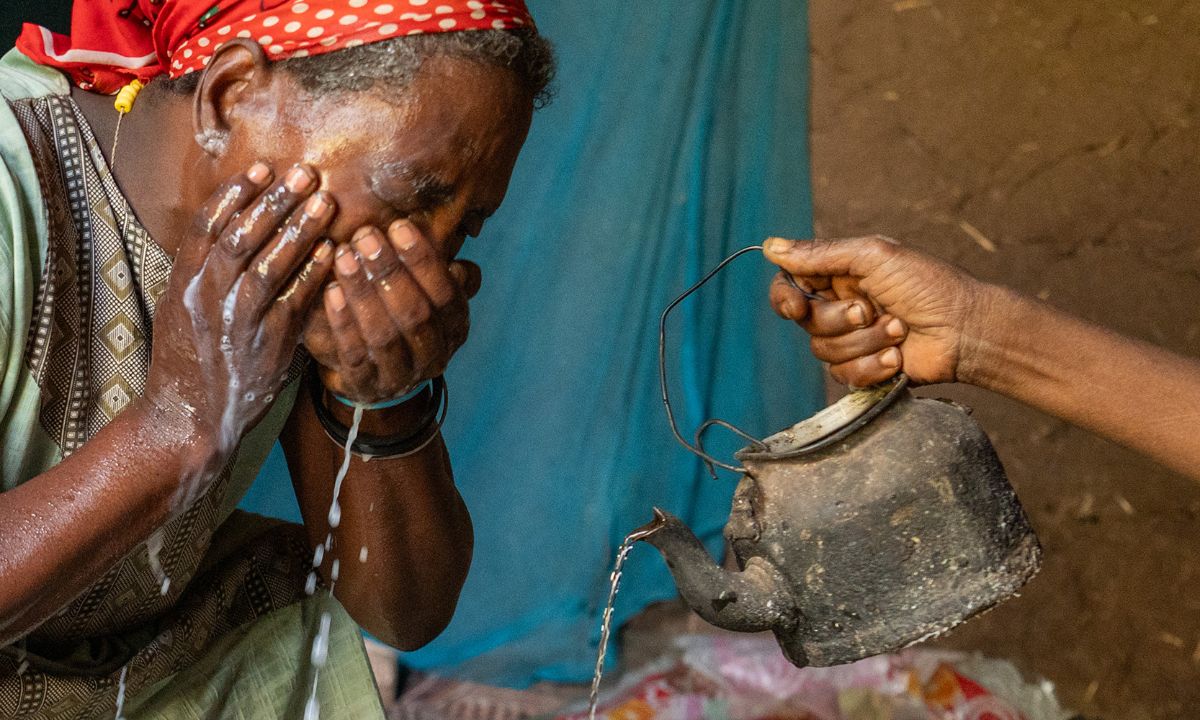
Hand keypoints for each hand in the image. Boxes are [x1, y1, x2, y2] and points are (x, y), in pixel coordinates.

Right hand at [144, 163, 334, 451]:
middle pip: (241, 236)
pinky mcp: (266, 345)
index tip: (261, 167)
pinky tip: (332, 251)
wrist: (190, 419)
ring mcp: (235, 322)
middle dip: (274, 200)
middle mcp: (205, 297)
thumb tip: (241, 230)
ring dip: (299, 229)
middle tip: (304, 172)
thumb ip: (207, 272)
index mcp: (183, 283)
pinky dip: (313, 273)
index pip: (206, 226)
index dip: (235, 193)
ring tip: (324, 202)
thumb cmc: (191, 360)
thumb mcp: (185, 309)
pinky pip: (293, 302)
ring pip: (268, 264)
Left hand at [302, 220, 481, 402]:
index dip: (423, 261)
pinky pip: (354, 354)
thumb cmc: (399, 318)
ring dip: (363, 292)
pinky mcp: (366, 386)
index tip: (398, 227)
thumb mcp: (424, 294)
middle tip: (365, 236)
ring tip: (343, 256)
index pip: (446, 295)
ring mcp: (401, 375)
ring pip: (384, 335)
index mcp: (455, 328)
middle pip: (416, 314)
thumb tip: (452, 242)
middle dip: (389, 272)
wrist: (375, 378)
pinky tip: (330, 291)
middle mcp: (434, 355)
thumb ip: (433, 271)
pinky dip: (342, 321)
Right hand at [764, 235, 981, 386]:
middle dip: (839, 320)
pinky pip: (843, 376)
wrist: (966, 331)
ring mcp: (853, 340)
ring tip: (898, 331)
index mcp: (840, 275)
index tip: (796, 307)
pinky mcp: (865, 369)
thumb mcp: (874, 257)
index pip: (791, 286)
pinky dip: (871, 367)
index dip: (786, 299)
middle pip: (806, 322)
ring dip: (863, 342)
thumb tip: (770, 246)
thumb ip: (821, 254)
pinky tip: (897, 357)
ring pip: (823, 351)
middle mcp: (842, 306)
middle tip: (871, 310)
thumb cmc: (929, 286)